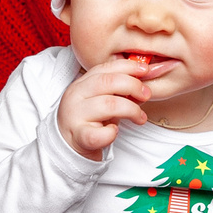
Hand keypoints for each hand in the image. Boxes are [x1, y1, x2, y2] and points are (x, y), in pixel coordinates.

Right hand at [57, 53, 173, 159]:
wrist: (66, 146)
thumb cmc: (89, 121)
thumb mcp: (101, 101)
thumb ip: (118, 91)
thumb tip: (143, 86)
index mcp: (81, 84)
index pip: (105, 68)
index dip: (127, 67)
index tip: (145, 70)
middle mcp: (75, 96)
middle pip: (107, 82)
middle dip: (133, 85)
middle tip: (146, 94)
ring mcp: (75, 116)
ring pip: (108, 104)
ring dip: (131, 109)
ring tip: (140, 117)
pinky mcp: (78, 136)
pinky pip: (99, 134)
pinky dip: (111, 133)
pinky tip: (114, 132)